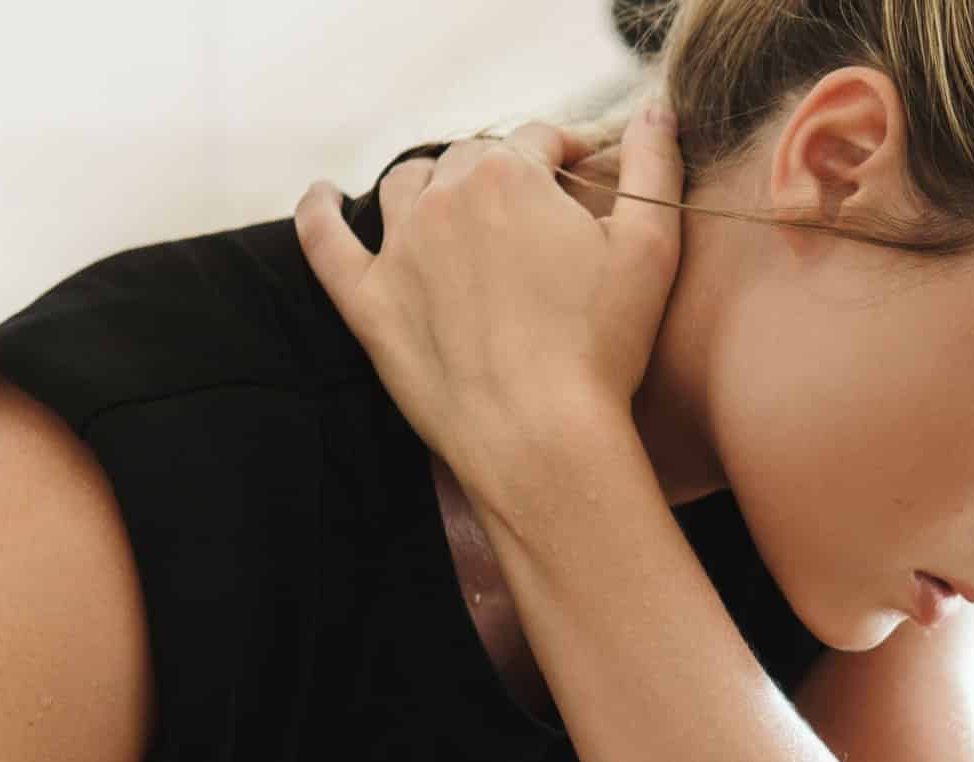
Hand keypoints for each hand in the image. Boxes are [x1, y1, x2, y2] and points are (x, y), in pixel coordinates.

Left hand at [294, 104, 683, 523]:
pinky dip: (319, 211)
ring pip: (405, 187)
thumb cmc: (602, 346)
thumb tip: (654, 111)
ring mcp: (400, 250)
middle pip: (471, 160)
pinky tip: (323, 195)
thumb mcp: (652, 247)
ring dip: (430, 183)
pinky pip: (325, 241)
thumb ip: (654, 167)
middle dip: (503, 172)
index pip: (539, 138)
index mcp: (511, 175)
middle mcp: (445, 198)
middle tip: (531, 208)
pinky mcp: (369, 304)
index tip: (584, 173)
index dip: (566, 151)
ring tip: (451, 201)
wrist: (539, 437)